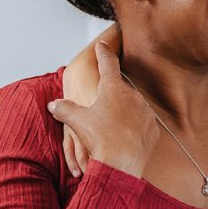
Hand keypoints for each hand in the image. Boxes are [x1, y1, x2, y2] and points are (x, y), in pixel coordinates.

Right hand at [48, 42, 157, 177]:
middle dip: (110, 94)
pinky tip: (124, 136)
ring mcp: (145, 112)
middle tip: (100, 104)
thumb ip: (64, 109)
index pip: (108, 63)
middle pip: (119, 88)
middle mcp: (133, 96)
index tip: (102, 44)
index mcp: (113, 88)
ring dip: (122, 112)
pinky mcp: (153, 128)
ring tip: (110, 126)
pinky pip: (141, 123)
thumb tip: (54, 104)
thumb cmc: (99, 139)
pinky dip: (133, 126)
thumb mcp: (76, 121)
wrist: (122, 164)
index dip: (103, 52)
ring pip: (132, 106)